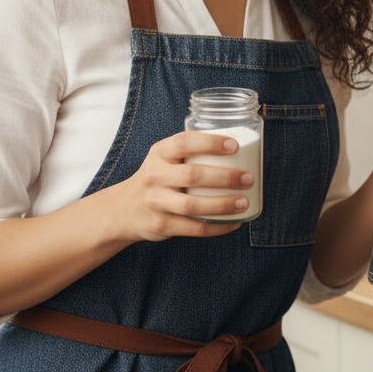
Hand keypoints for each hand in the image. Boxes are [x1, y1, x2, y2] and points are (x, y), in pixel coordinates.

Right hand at [111, 132, 255, 240]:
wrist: (124, 209)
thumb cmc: (157, 178)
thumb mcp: (164, 158)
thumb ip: (190, 152)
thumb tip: (240, 149)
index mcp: (159, 153)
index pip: (184, 142)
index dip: (210, 143)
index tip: (234, 146)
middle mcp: (155, 176)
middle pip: (192, 175)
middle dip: (225, 177)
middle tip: (247, 178)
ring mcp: (157, 202)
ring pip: (193, 205)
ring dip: (222, 204)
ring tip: (244, 202)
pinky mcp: (162, 225)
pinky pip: (194, 228)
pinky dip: (217, 227)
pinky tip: (234, 222)